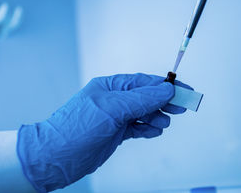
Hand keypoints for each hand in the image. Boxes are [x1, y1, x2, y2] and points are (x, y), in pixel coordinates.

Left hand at [17, 73, 189, 192]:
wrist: (55, 157)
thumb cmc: (76, 128)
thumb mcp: (111, 109)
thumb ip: (140, 99)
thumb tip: (165, 91)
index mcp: (111, 87)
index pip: (144, 82)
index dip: (166, 86)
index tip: (184, 90)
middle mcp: (114, 100)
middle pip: (147, 97)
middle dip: (165, 102)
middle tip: (182, 108)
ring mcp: (114, 117)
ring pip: (144, 113)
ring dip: (156, 117)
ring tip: (163, 123)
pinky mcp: (115, 133)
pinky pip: (137, 127)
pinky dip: (147, 129)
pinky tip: (154, 131)